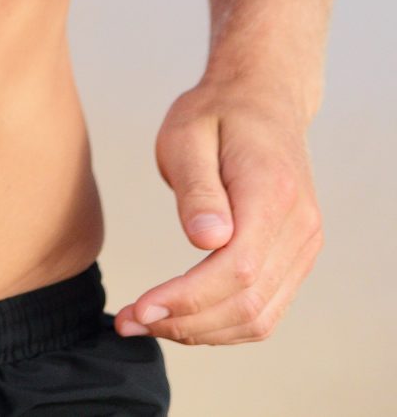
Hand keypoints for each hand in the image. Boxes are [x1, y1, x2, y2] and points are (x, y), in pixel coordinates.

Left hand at [114, 79, 323, 344]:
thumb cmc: (216, 114)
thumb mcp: (186, 134)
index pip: (237, 269)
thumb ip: (197, 188)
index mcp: (272, 195)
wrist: (262, 102)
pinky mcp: (296, 256)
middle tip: (129, 321)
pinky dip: (224, 325)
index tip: (140, 308)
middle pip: (249, 303)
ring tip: (147, 322)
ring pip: (260, 317)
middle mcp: (300, 228)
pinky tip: (181, 318)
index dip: (188, 299)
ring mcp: (304, 246)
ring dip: (202, 332)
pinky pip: (267, 309)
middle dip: (185, 323)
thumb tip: (207, 241)